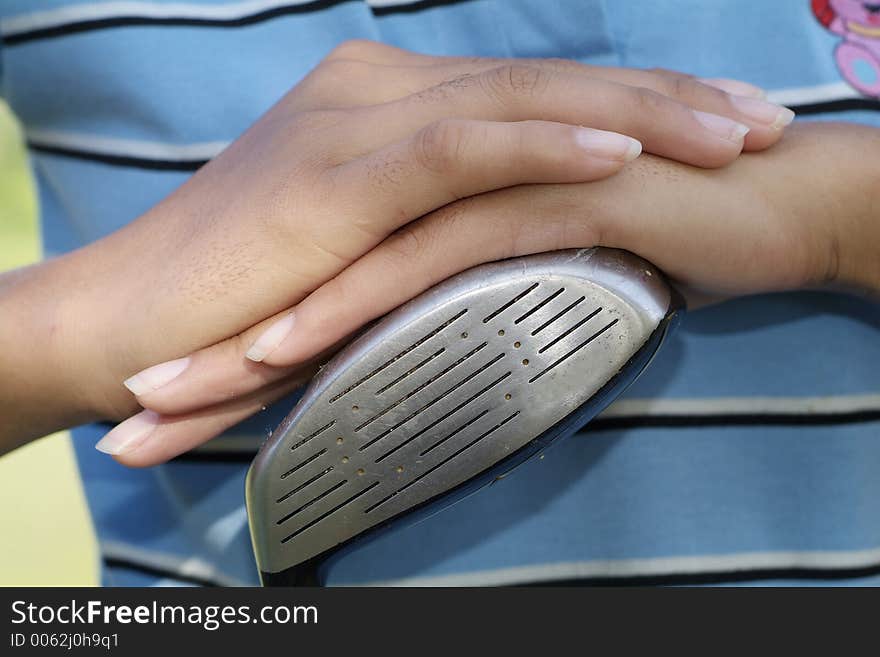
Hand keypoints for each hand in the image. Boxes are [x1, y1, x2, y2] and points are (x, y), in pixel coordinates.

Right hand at [3, 40, 797, 456]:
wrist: (137, 315)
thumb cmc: (253, 291)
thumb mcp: (364, 239)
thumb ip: (432, 219)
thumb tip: (511, 233)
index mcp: (391, 105)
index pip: (535, 94)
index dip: (634, 105)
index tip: (720, 124)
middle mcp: (380, 90)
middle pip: (548, 83)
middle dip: (666, 100)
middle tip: (762, 117)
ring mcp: (358, 124)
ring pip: (520, 103)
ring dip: (636, 118)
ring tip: (733, 133)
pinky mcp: (337, 177)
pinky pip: (459, 150)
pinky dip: (544, 149)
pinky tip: (625, 158)